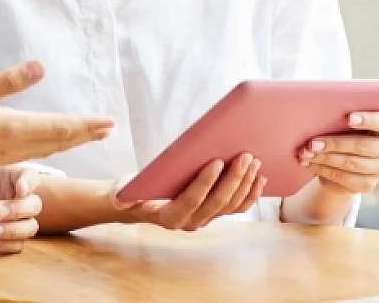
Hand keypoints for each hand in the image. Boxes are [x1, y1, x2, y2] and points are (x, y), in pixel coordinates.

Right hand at [0, 61, 113, 174]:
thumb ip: (8, 81)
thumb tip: (40, 67)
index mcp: (14, 129)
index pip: (60, 128)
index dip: (85, 125)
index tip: (109, 122)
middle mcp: (16, 146)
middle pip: (59, 141)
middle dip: (85, 134)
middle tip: (109, 128)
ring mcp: (6, 154)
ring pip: (48, 148)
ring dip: (70, 141)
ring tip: (88, 134)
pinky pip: (35, 153)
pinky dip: (52, 146)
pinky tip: (51, 143)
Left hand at [0, 165, 44, 252]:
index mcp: (3, 175)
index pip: (29, 177)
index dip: (29, 183)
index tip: (19, 190)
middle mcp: (8, 196)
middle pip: (34, 204)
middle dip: (18, 210)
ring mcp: (5, 219)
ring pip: (29, 227)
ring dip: (14, 230)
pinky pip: (17, 246)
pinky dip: (8, 244)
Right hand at [114, 154, 264, 231]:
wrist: (139, 204)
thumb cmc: (134, 190)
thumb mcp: (125, 190)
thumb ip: (124, 195)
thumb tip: (119, 199)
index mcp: (170, 217)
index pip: (192, 200)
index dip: (205, 183)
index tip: (216, 161)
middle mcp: (191, 223)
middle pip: (217, 202)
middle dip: (234, 179)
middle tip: (244, 156)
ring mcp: (205, 219)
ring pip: (231, 205)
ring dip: (245, 184)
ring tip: (254, 161)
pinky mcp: (214, 214)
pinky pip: (237, 208)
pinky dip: (250, 194)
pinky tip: (259, 178)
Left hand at [296, 110, 378, 196]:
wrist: (347, 154)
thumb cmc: (348, 127)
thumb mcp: (349, 118)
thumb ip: (344, 114)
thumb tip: (320, 113)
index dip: (369, 120)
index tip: (348, 118)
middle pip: (365, 146)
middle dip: (336, 143)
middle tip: (313, 142)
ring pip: (353, 164)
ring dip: (326, 158)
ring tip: (307, 152)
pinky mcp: (370, 184)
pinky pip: (346, 179)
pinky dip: (326, 170)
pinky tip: (312, 164)